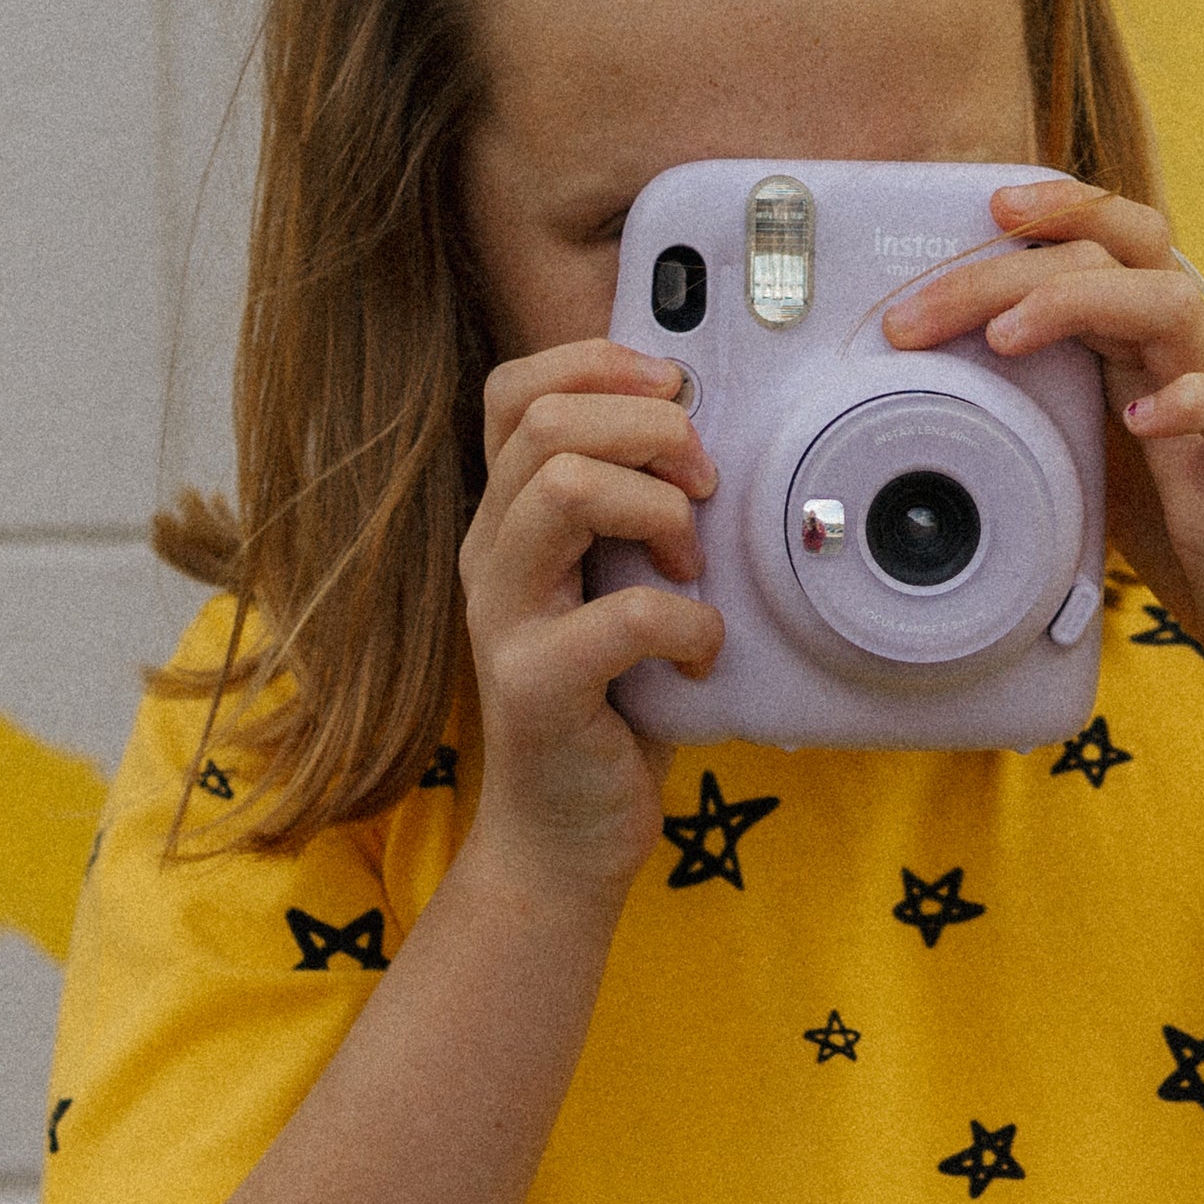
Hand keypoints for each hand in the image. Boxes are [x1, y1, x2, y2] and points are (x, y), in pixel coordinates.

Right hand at [461, 337, 718, 889]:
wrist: (565, 838)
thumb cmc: (614, 703)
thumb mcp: (622, 584)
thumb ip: (640, 511)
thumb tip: (714, 426)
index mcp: (508, 518)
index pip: (515, 390)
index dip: (598, 364)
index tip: (675, 395)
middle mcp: (488, 554)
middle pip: (547, 424)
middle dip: (652, 432)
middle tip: (705, 490)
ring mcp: (501, 620)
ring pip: (564, 490)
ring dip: (661, 513)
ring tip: (693, 567)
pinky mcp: (534, 687)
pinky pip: (624, 615)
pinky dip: (689, 624)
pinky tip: (700, 653)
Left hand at [872, 179, 1203, 731]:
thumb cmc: (1137, 489)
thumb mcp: (1060, 421)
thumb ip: (1012, 379)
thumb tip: (903, 357)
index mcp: (1133, 319)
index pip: (1110, 230)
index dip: (1060, 204)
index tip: (987, 207)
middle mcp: (1178, 337)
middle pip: (1113, 256)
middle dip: (1008, 272)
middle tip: (917, 319)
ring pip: (1173, 301)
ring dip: (1081, 303)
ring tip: (1005, 340)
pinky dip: (1194, 401)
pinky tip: (1141, 416)